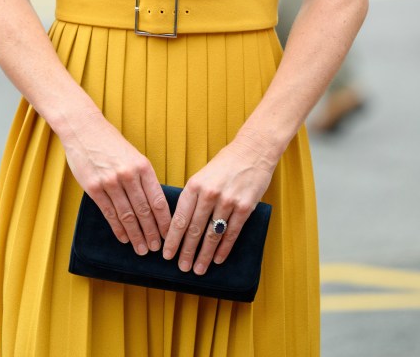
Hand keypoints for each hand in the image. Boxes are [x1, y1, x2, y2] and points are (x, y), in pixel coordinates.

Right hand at [61, 110, 170, 255]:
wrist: (84, 129)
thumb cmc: (111, 143)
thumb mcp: (134, 156)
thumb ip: (143, 178)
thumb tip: (154, 205)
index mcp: (143, 166)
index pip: (158, 200)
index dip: (164, 221)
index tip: (169, 235)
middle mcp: (128, 175)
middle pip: (144, 211)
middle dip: (151, 233)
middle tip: (156, 248)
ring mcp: (110, 182)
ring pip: (127, 216)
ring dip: (136, 235)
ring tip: (141, 249)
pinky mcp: (94, 187)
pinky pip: (109, 213)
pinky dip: (118, 228)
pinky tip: (123, 238)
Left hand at [162, 133, 275, 274]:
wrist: (253, 151)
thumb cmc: (225, 163)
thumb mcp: (202, 175)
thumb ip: (193, 196)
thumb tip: (181, 223)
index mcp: (195, 185)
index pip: (180, 217)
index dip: (173, 239)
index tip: (167, 254)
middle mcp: (210, 194)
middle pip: (194, 230)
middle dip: (187, 252)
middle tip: (182, 268)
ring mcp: (228, 201)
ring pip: (212, 235)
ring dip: (204, 255)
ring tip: (198, 269)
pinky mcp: (245, 207)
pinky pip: (232, 233)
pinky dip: (224, 249)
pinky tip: (218, 259)